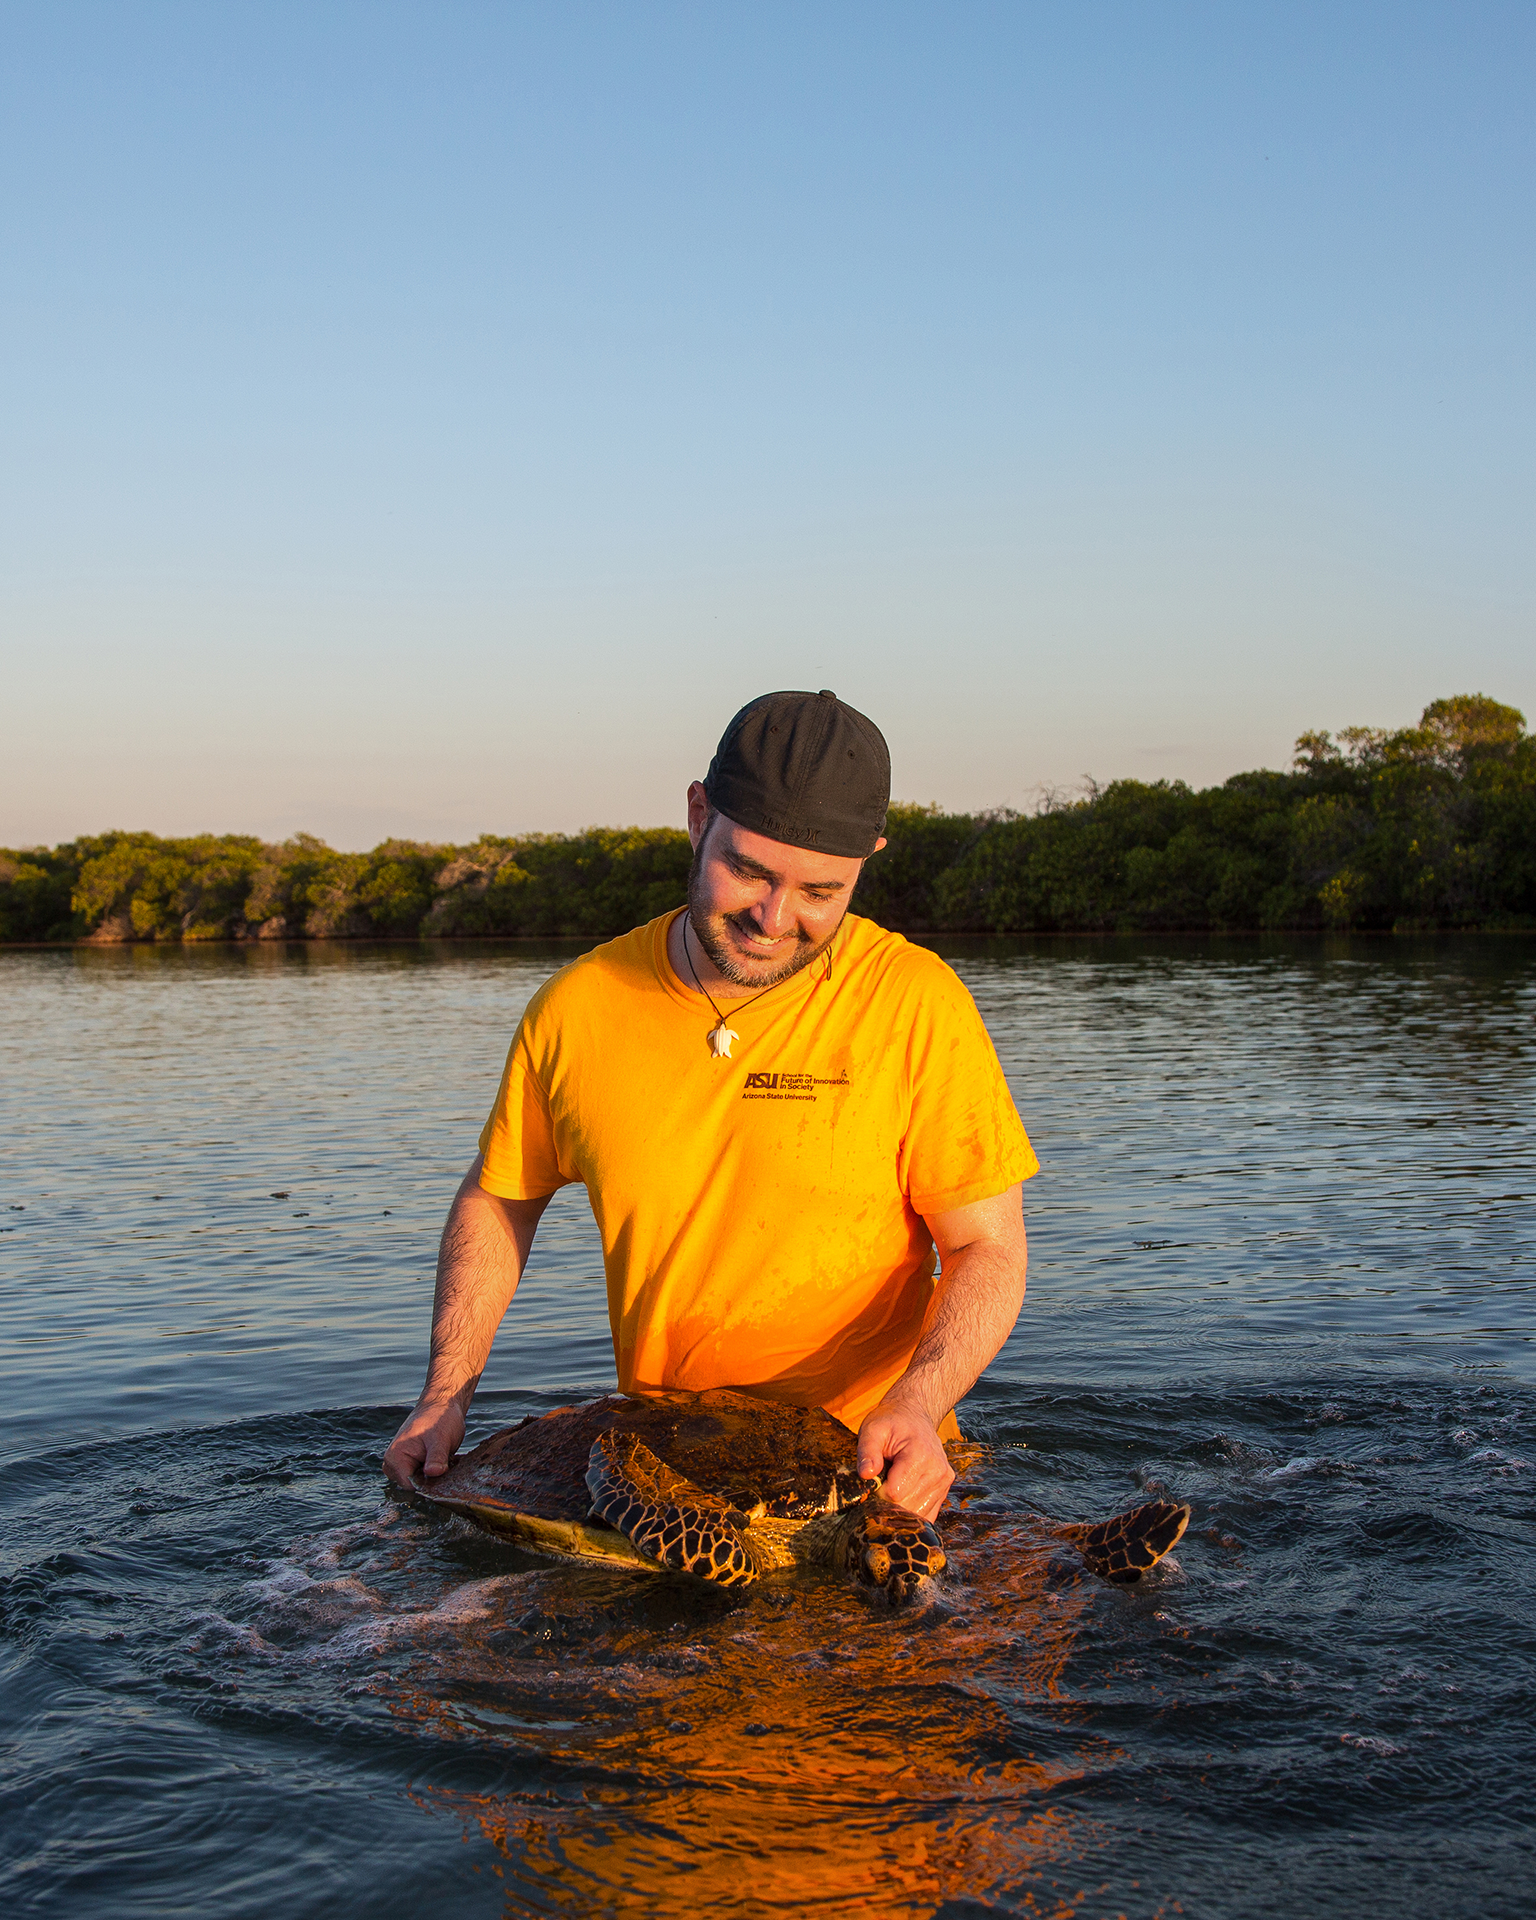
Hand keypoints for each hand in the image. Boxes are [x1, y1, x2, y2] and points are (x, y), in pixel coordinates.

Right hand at [383, 1398, 465, 1487]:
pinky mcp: (408, 1463)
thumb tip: (433, 1473)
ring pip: (418, 1482)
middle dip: (431, 1478)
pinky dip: (432, 1471)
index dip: (429, 1482)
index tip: (442, 1470)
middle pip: (414, 1485)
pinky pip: (420, 1476)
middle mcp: (392, 1463)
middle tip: (444, 1461)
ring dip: (432, 1475)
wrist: (442, 1405)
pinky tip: (441, 1459)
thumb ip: (436, 1457)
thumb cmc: (440, 1418)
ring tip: (442, 1457)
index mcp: (394, 1457)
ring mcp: (399, 1463)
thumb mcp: (441, 1438)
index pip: (410, 1485)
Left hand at [855, 1400, 954, 1520]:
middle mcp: (938, 1472)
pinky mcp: (944, 1491)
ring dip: (899, 1505)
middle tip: (882, 1479)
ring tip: (894, 1481)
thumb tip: (866, 1475)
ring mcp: (944, 1483)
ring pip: (916, 1515)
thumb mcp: (872, 1429)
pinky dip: (910, 1510)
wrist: (914, 1415)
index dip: (878, 1491)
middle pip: (906, 1507)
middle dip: (888, 1500)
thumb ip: (867, 1451)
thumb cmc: (891, 1422)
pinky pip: (925, 1515)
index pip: (895, 1493)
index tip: (874, 1476)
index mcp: (921, 1455)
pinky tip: (903, 1492)